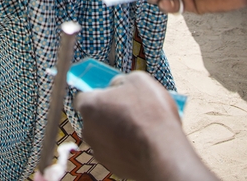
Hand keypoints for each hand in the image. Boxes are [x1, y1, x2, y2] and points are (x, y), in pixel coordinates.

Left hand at [76, 72, 206, 180]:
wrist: (163, 153)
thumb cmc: (150, 112)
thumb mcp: (138, 80)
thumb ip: (120, 81)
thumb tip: (115, 87)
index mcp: (89, 105)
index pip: (83, 96)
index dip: (100, 94)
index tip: (115, 95)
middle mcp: (87, 129)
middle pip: (94, 117)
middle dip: (108, 113)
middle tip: (130, 111)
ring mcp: (98, 150)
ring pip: (103, 135)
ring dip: (116, 130)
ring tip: (139, 128)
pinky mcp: (110, 165)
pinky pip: (114, 151)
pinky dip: (123, 146)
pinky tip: (140, 143)